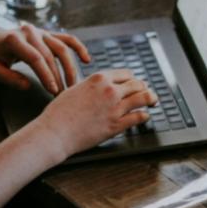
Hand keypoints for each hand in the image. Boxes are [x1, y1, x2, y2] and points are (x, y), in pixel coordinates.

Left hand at [0, 23, 90, 94]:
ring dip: (70, 67)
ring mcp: (42, 31)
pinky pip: (68, 39)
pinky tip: (86, 60)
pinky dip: (79, 48)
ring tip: (73, 85)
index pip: (35, 58)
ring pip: (62, 48)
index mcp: (14, 39)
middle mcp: (30, 32)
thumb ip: (7, 77)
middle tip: (63, 94)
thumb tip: (28, 85)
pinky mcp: (49, 34)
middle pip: (50, 55)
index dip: (46, 75)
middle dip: (58, 76)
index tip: (53, 90)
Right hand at [29, 69, 157, 159]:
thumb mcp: (75, 89)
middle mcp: (110, 90)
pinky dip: (145, 116)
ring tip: (153, 101)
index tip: (134, 83)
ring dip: (151, 99)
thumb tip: (101, 85)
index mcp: (99, 79)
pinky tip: (145, 116)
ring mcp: (115, 108)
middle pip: (138, 84)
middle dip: (143, 88)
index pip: (126, 74)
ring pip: (144, 98)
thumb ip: (92, 86)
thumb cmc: (58, 113)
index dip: (132, 79)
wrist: (53, 133)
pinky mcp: (116, 125)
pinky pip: (139, 117)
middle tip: (146, 92)